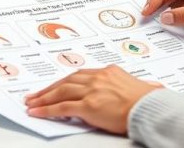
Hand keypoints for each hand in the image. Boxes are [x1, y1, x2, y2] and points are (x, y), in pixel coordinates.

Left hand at [24, 65, 162, 134]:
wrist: (151, 109)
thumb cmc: (148, 102)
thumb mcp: (136, 87)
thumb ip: (126, 86)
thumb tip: (135, 90)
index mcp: (108, 72)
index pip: (80, 75)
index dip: (64, 82)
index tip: (54, 86)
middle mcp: (98, 78)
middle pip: (67, 81)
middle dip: (49, 89)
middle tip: (35, 94)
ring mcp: (92, 91)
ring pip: (61, 92)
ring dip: (43, 98)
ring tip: (32, 103)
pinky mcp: (89, 106)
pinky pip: (62, 108)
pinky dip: (47, 110)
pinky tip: (37, 112)